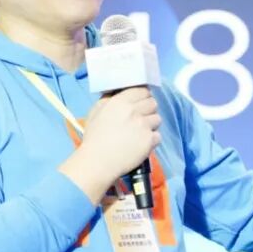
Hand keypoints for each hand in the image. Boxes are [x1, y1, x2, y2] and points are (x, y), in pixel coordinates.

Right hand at [58, 88, 160, 203]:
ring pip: (158, 118)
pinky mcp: (149, 140)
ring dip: (151, 124)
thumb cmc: (94, 138)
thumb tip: (118, 92)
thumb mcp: (95, 111)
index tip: (140, 101)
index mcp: (120, 101)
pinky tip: (141, 144)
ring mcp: (143, 125)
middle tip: (141, 117)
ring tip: (141, 132)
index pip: (142, 90)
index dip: (142, 95)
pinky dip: (152, 140)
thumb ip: (108, 98)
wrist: (98, 162)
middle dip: (148, 108)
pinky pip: (158, 136)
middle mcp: (134, 111)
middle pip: (153, 102)